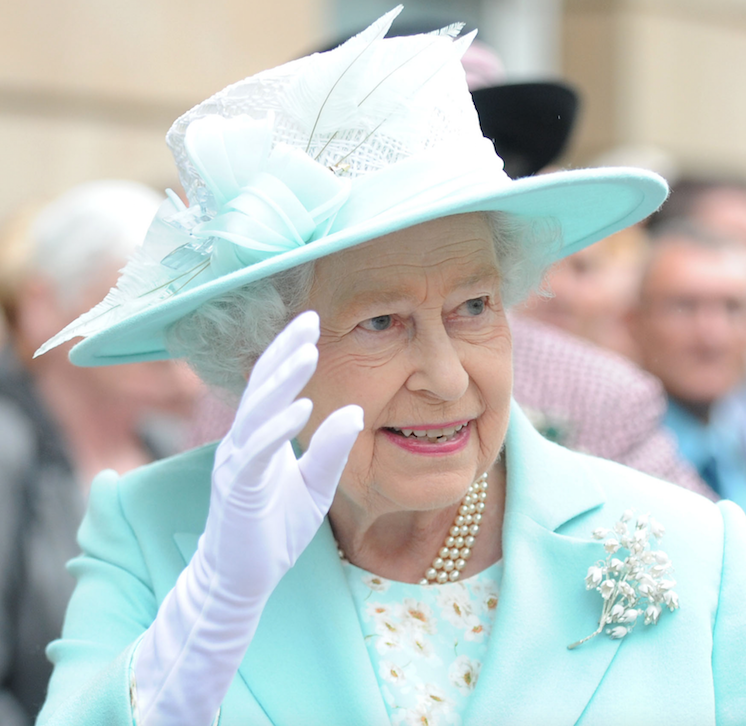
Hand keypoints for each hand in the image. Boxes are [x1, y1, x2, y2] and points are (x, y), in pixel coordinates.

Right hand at [134, 311, 362, 725]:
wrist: (244, 580)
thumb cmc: (275, 531)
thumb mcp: (315, 486)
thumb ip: (331, 450)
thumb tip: (354, 410)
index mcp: (259, 439)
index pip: (272, 386)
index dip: (288, 352)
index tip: (312, 322)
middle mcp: (242, 443)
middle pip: (261, 387)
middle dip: (284, 351)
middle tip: (309, 319)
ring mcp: (235, 465)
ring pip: (256, 412)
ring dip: (281, 381)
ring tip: (308, 352)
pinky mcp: (238, 491)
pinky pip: (256, 453)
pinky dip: (278, 429)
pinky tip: (303, 408)